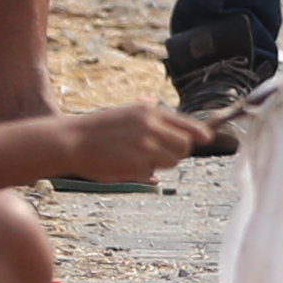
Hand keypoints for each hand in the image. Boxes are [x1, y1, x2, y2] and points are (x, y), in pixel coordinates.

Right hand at [66, 97, 221, 176]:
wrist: (72, 141)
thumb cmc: (99, 129)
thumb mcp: (126, 111)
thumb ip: (149, 112)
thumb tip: (163, 109)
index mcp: (149, 111)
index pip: (185, 124)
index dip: (200, 133)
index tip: (209, 138)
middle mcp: (151, 127)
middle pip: (184, 146)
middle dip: (177, 152)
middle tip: (160, 152)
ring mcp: (145, 147)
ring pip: (172, 161)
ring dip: (161, 162)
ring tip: (139, 156)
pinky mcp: (137, 166)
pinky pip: (152, 172)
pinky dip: (144, 172)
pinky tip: (126, 164)